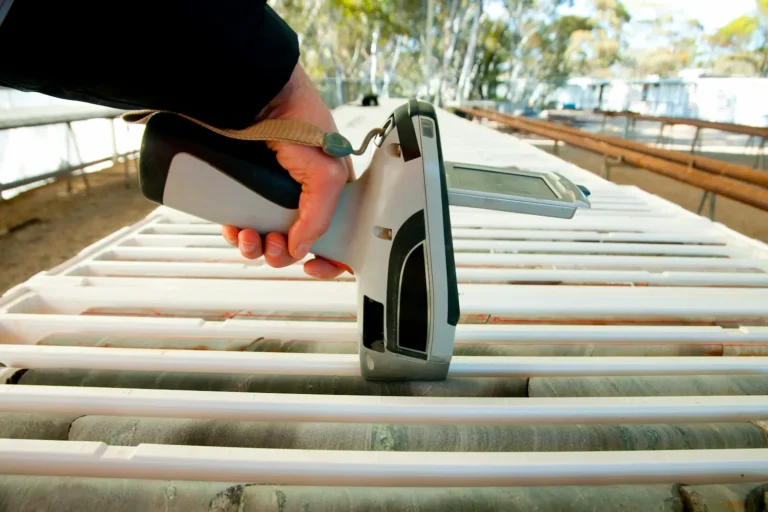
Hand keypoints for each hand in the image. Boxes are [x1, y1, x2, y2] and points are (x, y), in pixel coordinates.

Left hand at [221, 64, 353, 279]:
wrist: (256, 95)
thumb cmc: (299, 119)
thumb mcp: (326, 174)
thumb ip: (320, 217)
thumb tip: (300, 247)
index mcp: (328, 193)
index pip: (335, 237)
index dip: (329, 259)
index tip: (315, 267)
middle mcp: (299, 196)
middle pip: (295, 243)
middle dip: (283, 253)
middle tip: (275, 246)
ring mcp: (269, 194)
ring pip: (265, 237)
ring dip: (257, 248)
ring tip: (250, 239)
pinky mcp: (242, 189)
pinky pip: (240, 223)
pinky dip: (237, 234)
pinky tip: (235, 229)